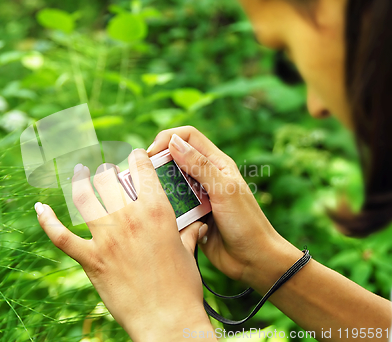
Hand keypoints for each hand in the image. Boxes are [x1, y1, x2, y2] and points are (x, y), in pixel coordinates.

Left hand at [36, 149, 215, 340]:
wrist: (166, 320)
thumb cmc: (183, 287)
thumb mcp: (187, 252)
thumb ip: (188, 232)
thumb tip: (197, 224)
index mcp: (156, 210)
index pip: (141, 168)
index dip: (136, 157)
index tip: (134, 156)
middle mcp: (128, 217)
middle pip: (108, 178)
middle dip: (109, 170)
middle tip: (109, 173)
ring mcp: (106, 238)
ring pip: (83, 197)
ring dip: (78, 181)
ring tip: (78, 172)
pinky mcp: (90, 259)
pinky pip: (60, 236)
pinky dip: (47, 220)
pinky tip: (40, 207)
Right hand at [147, 126, 301, 290]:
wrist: (253, 260)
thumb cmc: (246, 223)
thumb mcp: (224, 191)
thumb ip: (200, 166)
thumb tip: (174, 142)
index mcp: (216, 163)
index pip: (188, 137)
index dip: (168, 138)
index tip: (152, 154)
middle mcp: (205, 176)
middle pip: (175, 157)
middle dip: (158, 162)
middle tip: (143, 175)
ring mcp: (197, 196)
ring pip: (170, 181)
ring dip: (159, 186)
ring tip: (148, 195)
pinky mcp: (191, 215)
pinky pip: (171, 204)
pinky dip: (164, 205)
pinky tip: (158, 212)